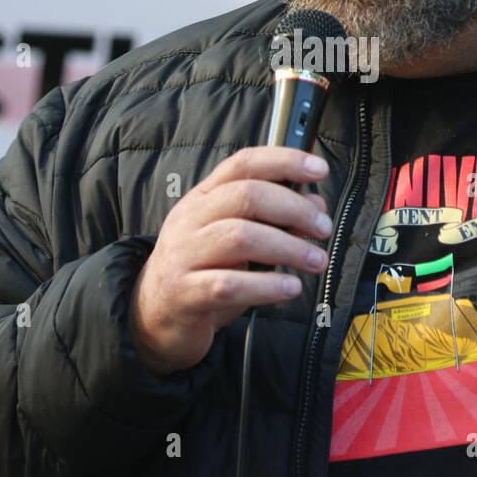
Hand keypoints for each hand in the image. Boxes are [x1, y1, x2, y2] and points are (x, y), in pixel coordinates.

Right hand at [128, 146, 333, 374]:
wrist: (154, 315)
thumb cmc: (203, 271)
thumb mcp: (239, 239)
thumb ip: (275, 219)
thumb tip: (315, 204)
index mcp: (204, 198)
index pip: (243, 164)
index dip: (284, 161)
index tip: (319, 169)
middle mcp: (191, 219)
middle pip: (246, 196)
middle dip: (294, 208)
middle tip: (322, 228)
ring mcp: (184, 255)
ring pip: (240, 237)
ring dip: (288, 247)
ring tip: (315, 260)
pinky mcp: (186, 293)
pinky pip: (229, 284)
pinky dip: (267, 286)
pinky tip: (290, 288)